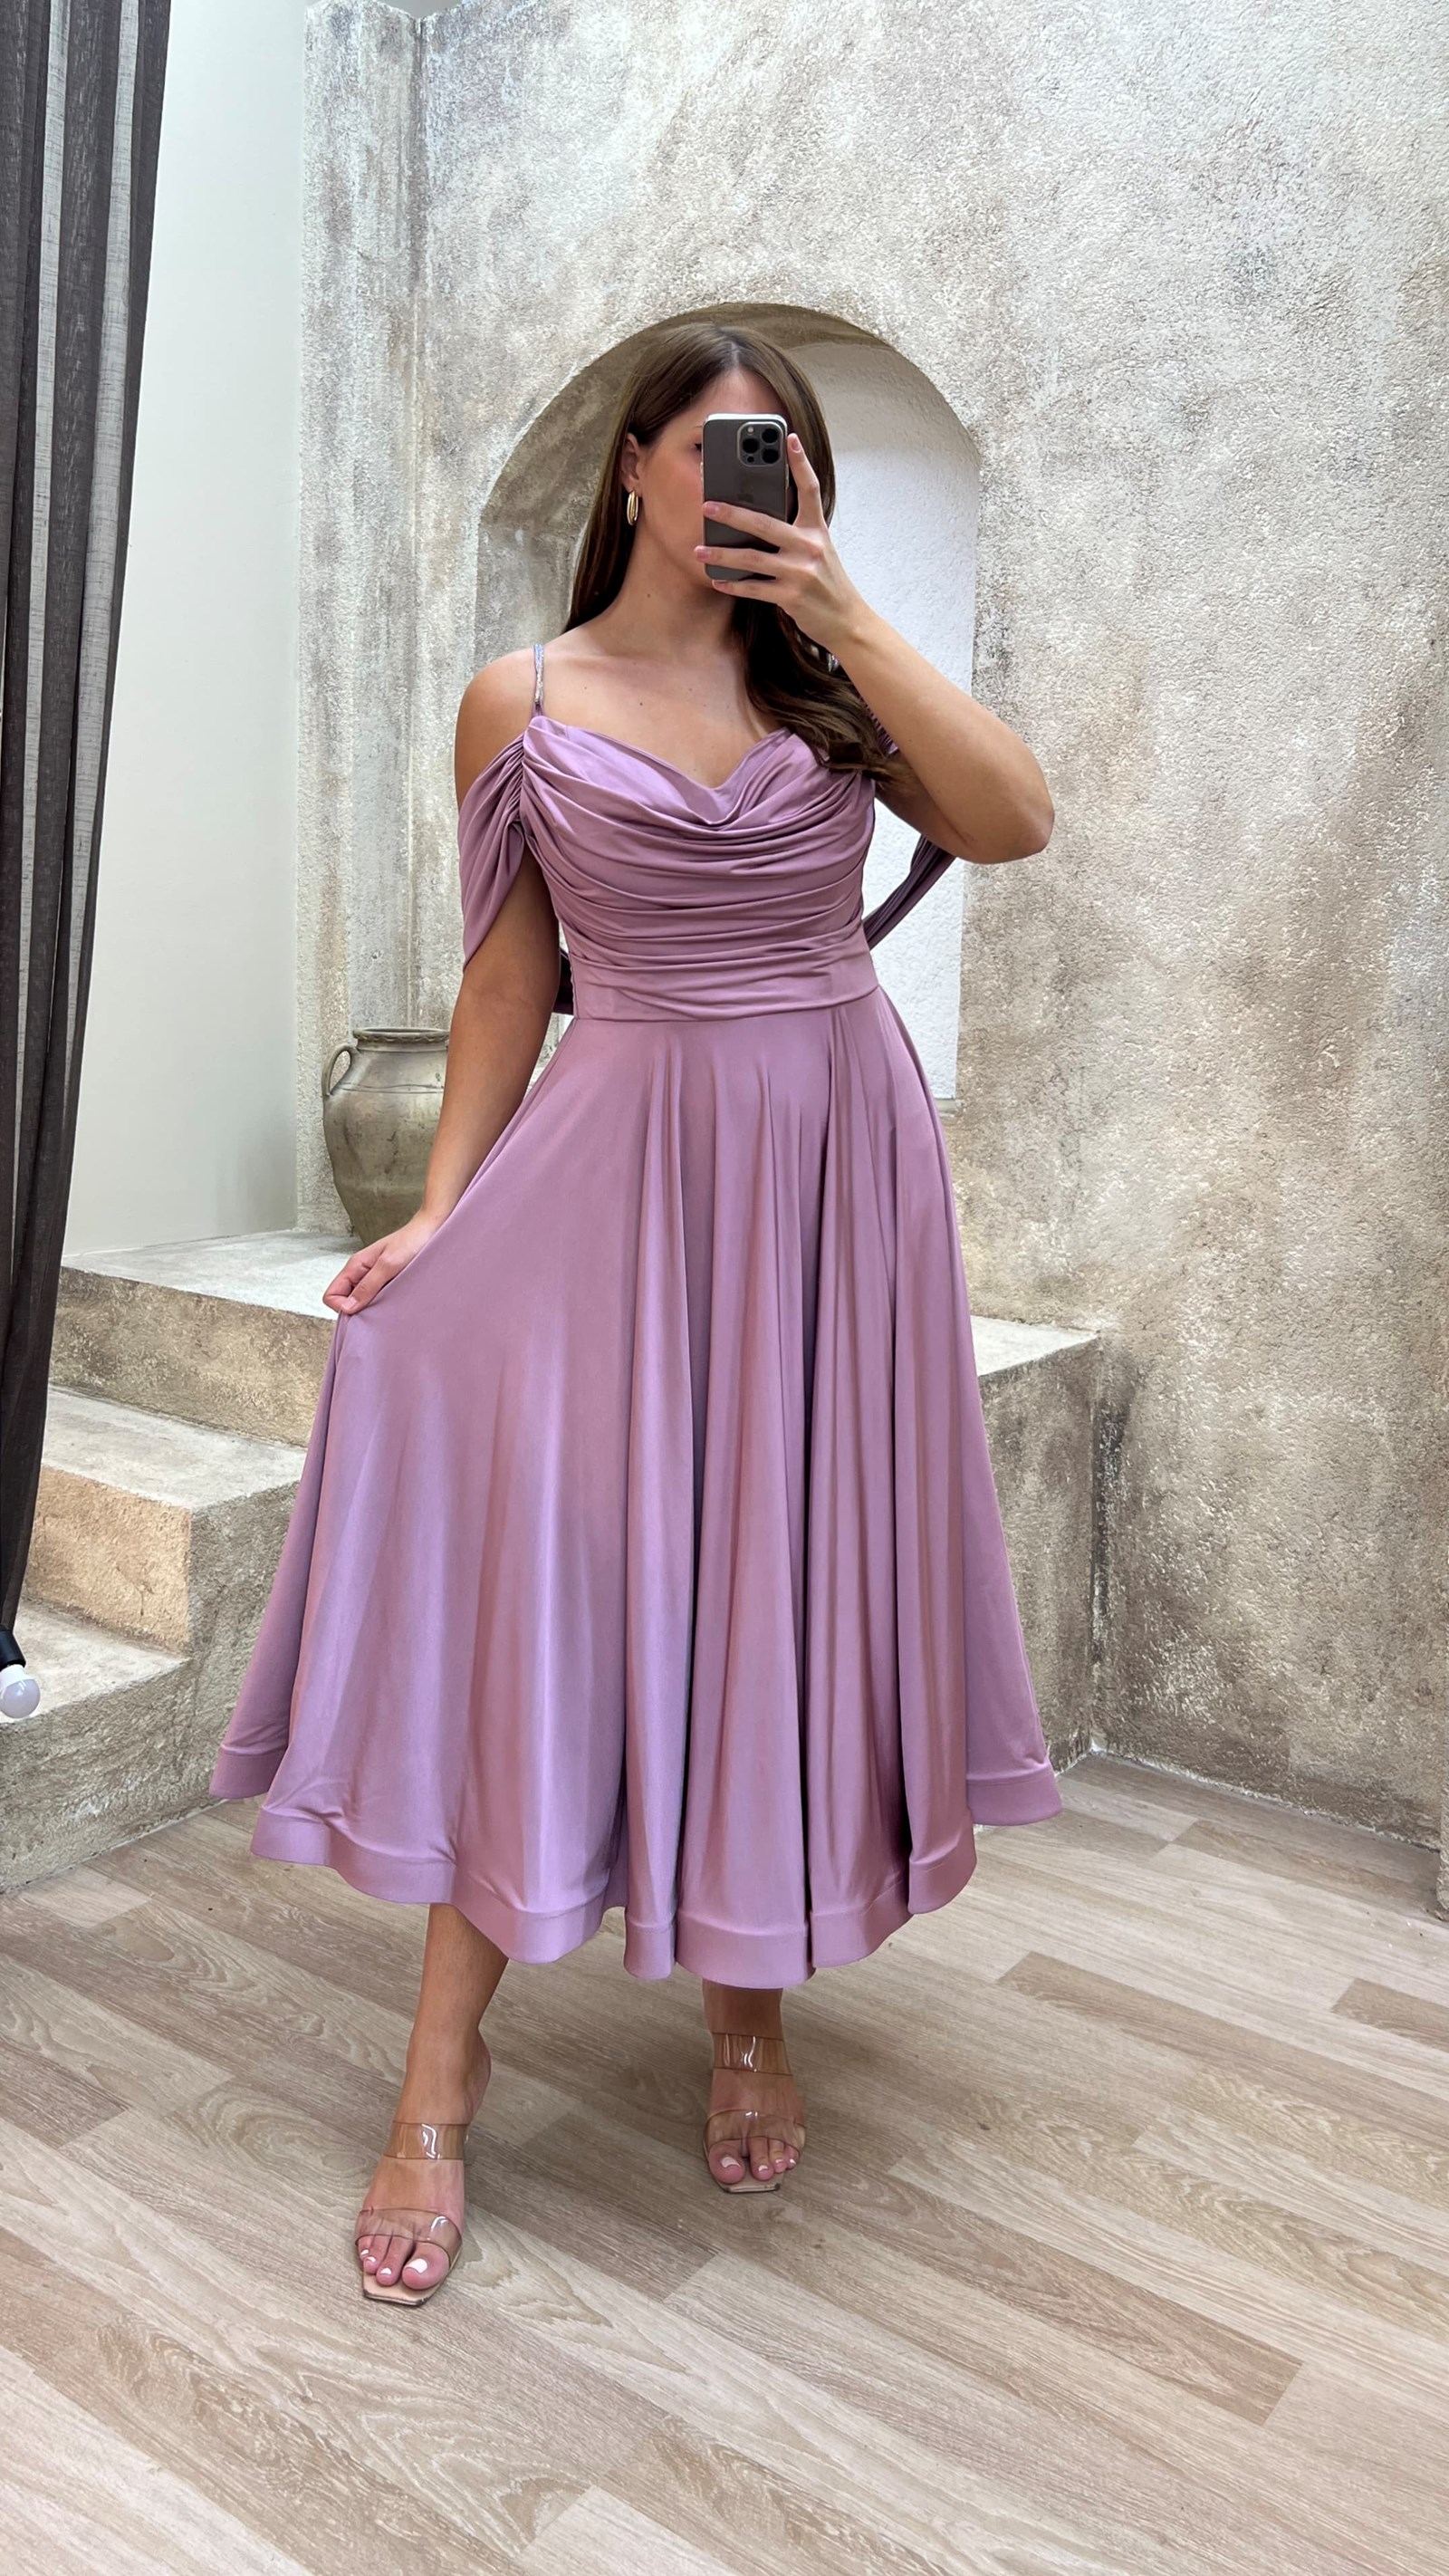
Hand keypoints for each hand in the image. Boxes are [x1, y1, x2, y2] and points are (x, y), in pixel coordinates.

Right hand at [323, 1207, 446, 1313]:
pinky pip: (375, 1297)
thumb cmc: (411, 1242)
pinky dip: (382, 1303)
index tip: (360, 1311)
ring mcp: (373, 1277)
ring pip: (360, 1300)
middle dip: (356, 1310)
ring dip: (371, 1307)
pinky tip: (395, 1302)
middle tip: (377, 1311)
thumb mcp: (388, 1265)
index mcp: (355, 1266)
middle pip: (344, 1300)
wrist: (430, 1230)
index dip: (341, 1307)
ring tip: (389, 1305)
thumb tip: (347, 1307)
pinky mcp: (386, 1280)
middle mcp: (360, 1272)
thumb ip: (368, 1286)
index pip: (331, 1295)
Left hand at [695, 432, 864, 655]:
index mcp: (817, 530)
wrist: (846, 620)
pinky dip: (734, 585)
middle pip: (766, 524)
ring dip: (723, 555)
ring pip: (753, 559)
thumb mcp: (819, 550)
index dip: (800, 463)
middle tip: (707, 505)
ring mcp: (800, 573)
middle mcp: (810, 547)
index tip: (789, 438)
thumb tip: (754, 520)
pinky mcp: (791, 597)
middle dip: (733, 514)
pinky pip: (755, 589)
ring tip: (699, 551)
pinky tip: (718, 580)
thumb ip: (794, 533)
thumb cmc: (827, 582)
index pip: (810, 489)